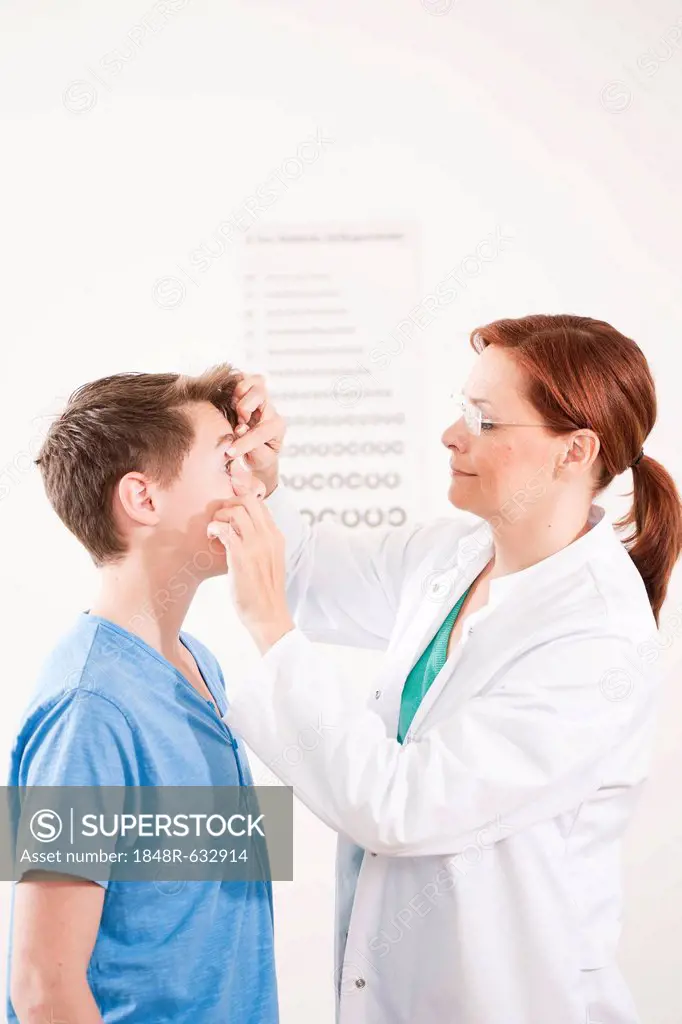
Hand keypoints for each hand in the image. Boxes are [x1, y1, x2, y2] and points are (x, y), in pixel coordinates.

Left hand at [207, 495, 294, 653]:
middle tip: (220, 516)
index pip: (260, 504)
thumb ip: (261, 543)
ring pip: (236, 511)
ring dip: (220, 516)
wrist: (268, 614)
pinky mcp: (241, 556)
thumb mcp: (270, 560)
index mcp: (277, 536)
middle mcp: (269, 536)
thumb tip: (243, 531)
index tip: (228, 508)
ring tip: (215, 529)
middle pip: (249, 500)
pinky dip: (214, 528)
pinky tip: (212, 537)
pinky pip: (225, 529)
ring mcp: (256, 545)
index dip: (241, 500)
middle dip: (229, 502)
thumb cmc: (265, 591)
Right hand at [228, 374, 284, 496]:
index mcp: (276, 427)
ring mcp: (260, 396)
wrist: (256, 452)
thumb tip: (240, 429)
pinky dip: (233, 386)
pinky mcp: (248, 389)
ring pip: (251, 382)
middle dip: (243, 408)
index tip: (230, 452)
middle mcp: (270, 408)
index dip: (244, 442)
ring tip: (235, 413)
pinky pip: (241, 377)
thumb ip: (252, 447)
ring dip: (238, 397)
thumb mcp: (260, 460)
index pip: (260, 431)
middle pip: (259, 394)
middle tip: (237, 423)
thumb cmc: (259, 457)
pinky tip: (230, 403)